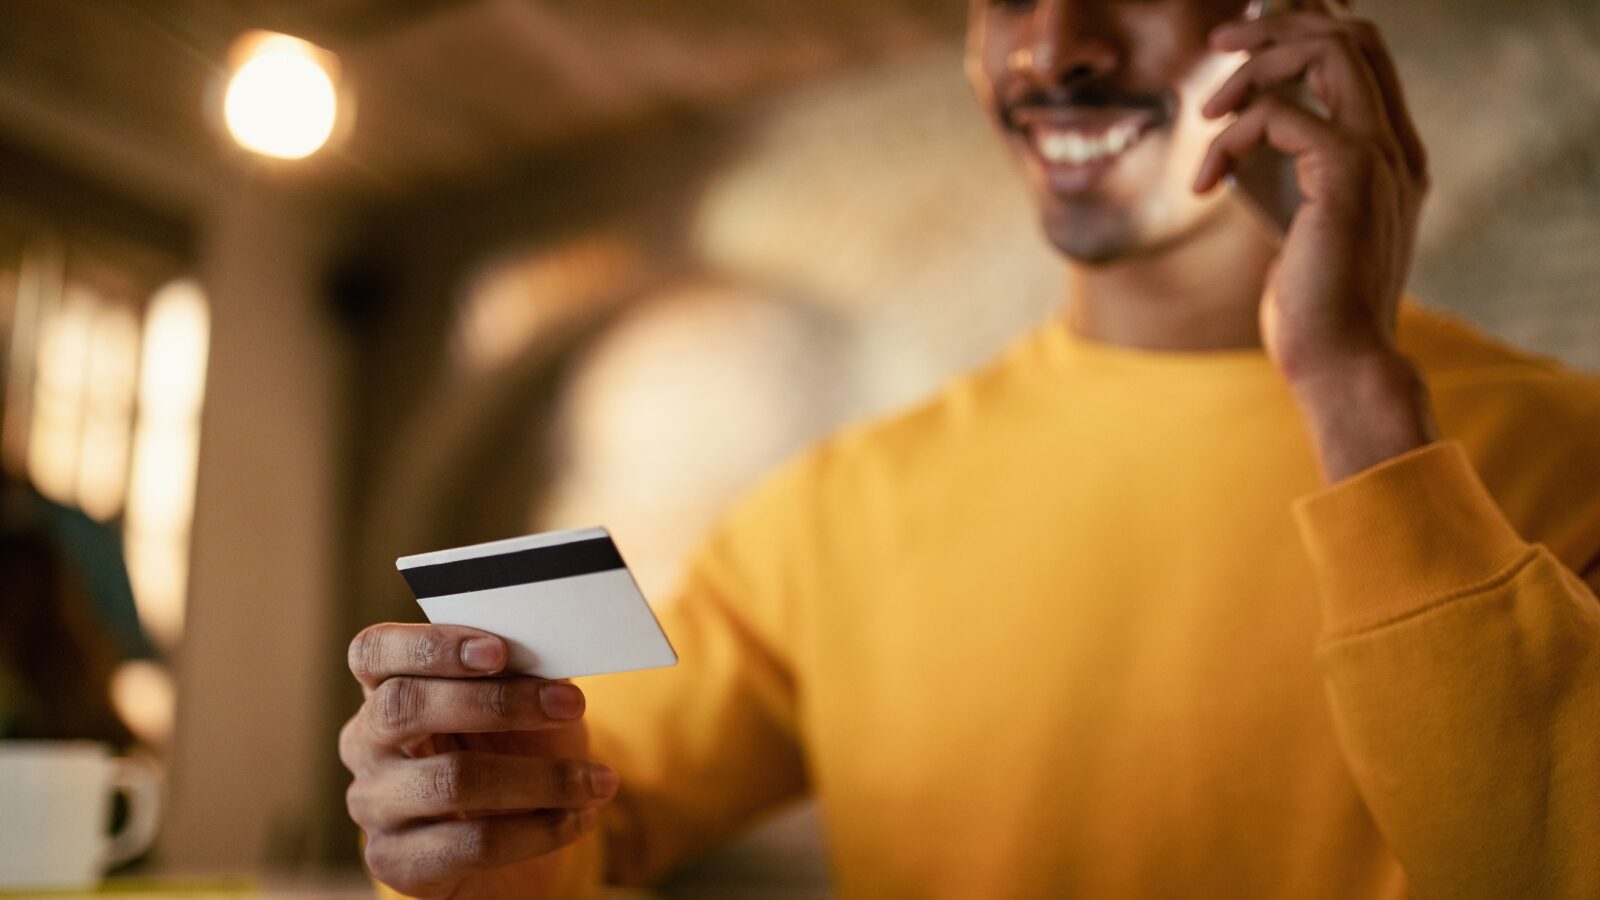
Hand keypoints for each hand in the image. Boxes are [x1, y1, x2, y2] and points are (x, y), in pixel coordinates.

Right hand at [340, 624, 616, 898]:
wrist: (520, 834)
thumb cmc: (516, 748)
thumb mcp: (525, 702)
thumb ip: (525, 670)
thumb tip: (553, 650)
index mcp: (385, 686)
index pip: (374, 652)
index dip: (430, 646)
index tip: (498, 650)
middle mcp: (365, 742)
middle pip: (404, 708)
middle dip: (495, 702)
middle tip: (571, 703)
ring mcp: (374, 804)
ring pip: (449, 781)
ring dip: (540, 778)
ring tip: (597, 779)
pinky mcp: (395, 862)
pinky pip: (469, 845)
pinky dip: (538, 831)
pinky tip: (577, 818)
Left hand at [1193, 0, 1428, 384]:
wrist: (1339, 362)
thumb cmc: (1311, 306)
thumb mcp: (1297, 222)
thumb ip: (1286, 171)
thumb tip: (1240, 128)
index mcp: (1391, 155)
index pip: (1364, 56)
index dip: (1308, 28)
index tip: (1246, 41)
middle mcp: (1396, 146)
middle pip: (1354, 35)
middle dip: (1281, 25)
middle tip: (1222, 42)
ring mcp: (1380, 156)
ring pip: (1330, 51)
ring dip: (1258, 63)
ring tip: (1209, 110)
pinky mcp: (1347, 175)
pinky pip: (1281, 114)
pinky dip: (1231, 136)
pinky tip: (1205, 182)